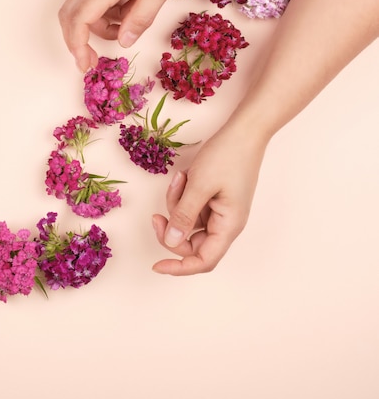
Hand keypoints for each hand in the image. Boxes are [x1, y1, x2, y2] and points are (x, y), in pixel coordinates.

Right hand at [58, 0, 187, 71]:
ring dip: (98, 28)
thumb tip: (123, 42)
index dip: (79, 44)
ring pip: (81, 10)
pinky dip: (105, 16)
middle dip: (75, 42)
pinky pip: (93, 2)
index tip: (87, 63)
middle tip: (91, 62)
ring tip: (127, 26)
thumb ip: (142, 17)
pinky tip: (128, 12)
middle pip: (69, 15)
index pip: (81, 17)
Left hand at [151, 124, 267, 274]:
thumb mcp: (199, 186)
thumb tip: (170, 242)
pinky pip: (190, 206)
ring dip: (177, 204)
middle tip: (155, 215)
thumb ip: (184, 216)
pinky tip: (185, 176)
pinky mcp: (213, 199)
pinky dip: (182, 194)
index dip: (179, 267)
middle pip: (191, 242)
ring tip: (181, 179)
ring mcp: (219, 211)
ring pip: (187, 222)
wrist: (244, 131)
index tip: (156, 265)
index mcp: (228, 226)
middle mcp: (225, 223)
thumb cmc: (227, 156)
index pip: (203, 260)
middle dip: (171, 228)